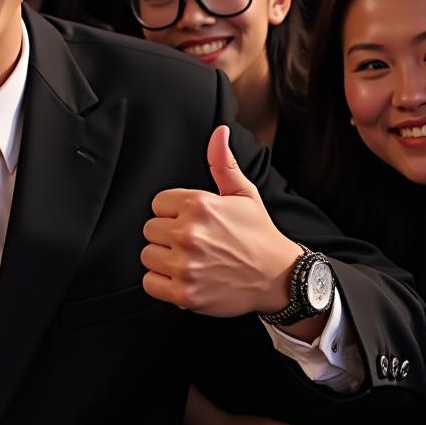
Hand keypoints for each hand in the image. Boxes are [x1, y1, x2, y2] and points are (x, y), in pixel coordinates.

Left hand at [141, 125, 302, 315]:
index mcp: (198, 205)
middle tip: (195, 242)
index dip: (174, 213)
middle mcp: (188, 234)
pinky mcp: (183, 293)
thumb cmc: (258, 234)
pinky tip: (185, 277)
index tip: (194, 222)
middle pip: (150, 230)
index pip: (157, 204)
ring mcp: (185, 265)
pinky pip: (150, 282)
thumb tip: (219, 131)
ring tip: (191, 259)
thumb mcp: (243, 193)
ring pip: (147, 255)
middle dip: (168, 235)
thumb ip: (222, 162)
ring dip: (164, 260)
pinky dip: (163, 283)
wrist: (278, 278)